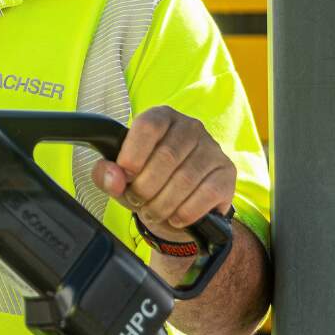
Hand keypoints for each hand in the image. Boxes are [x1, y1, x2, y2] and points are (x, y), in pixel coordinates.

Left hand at [90, 107, 234, 241]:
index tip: (125, 175)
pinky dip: (186, 212)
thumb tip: (111, 176)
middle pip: (166, 156)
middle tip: (138, 201)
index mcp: (162, 117)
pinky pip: (207, 194)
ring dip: (163, 204)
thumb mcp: (121, 180)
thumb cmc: (149, 184)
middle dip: (146, 187)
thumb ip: (107, 175)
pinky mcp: (227, 172)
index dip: (133, 155)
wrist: (180, 209)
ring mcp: (212, 149)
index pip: (148, 126)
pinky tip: (176, 217)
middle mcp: (190, 127)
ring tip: (153, 211)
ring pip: (185, 179)